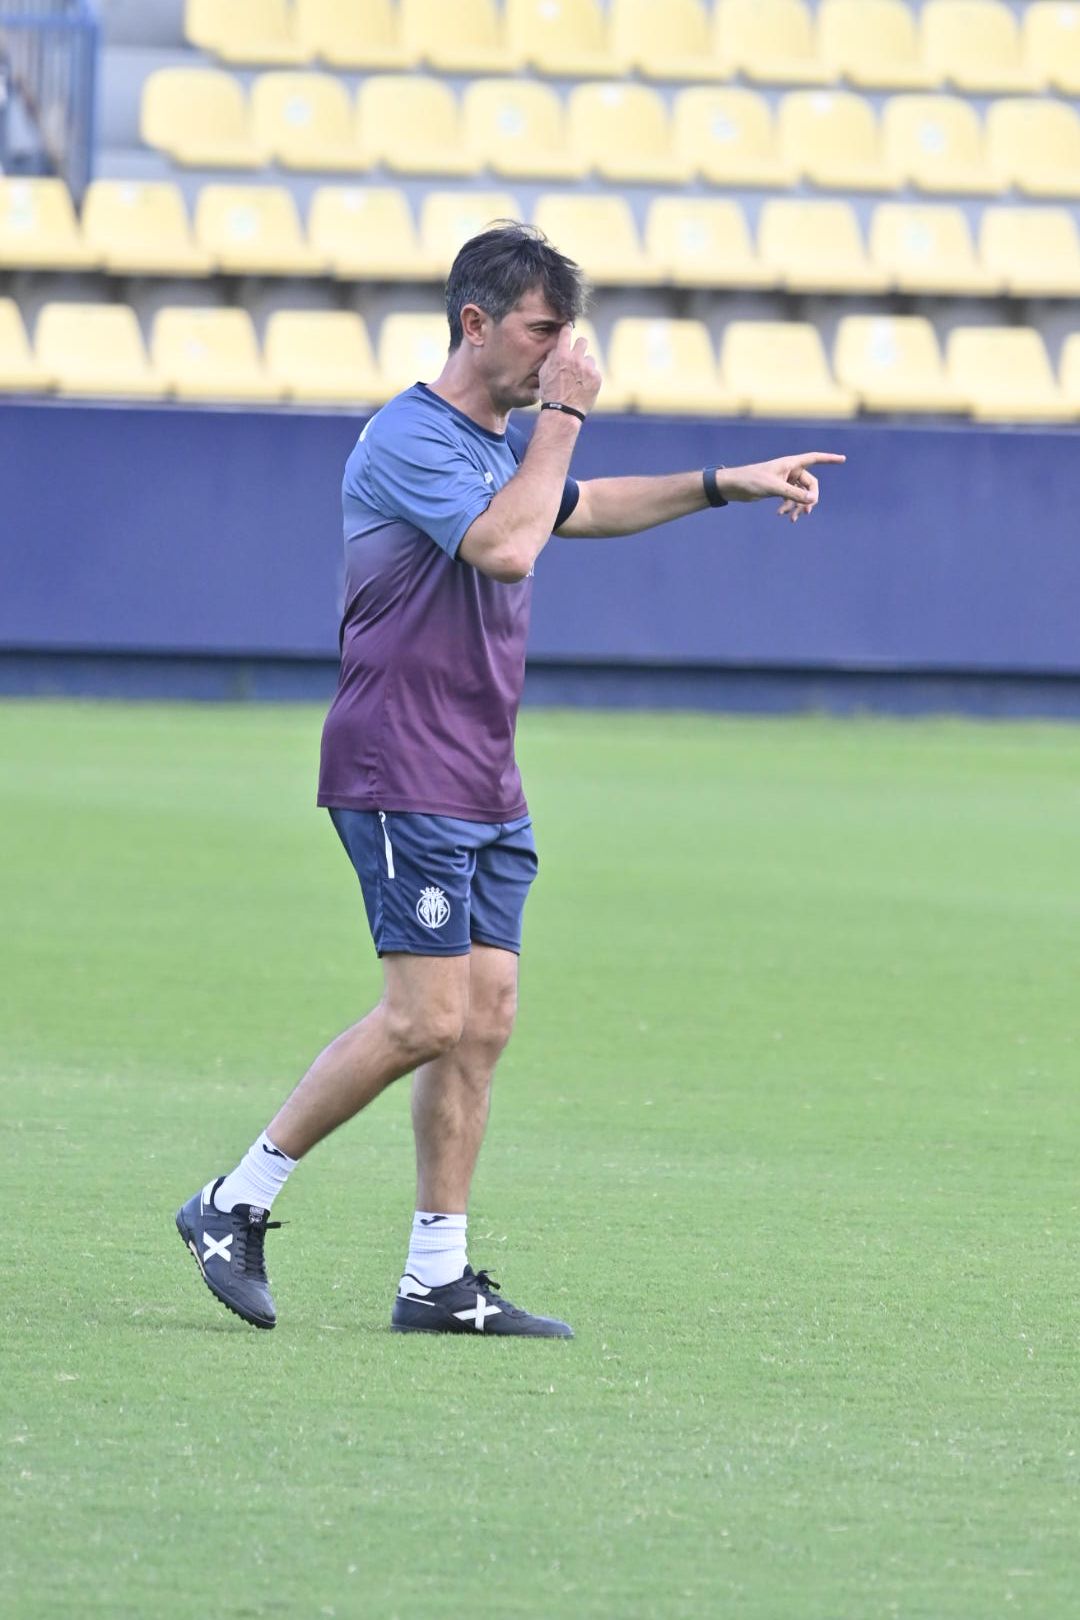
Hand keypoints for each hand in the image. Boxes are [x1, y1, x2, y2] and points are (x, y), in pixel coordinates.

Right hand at [538, 323, 601, 417]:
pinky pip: (595, 372)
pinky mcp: (597, 378)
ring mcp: (588, 368)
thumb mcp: (544, 373)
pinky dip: (590, 378)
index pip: (566, 333)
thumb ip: (551, 357)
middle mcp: (576, 359)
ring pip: (590, 359)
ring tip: (578, 379)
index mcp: (561, 355)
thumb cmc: (550, 393)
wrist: (563, 412)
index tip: (568, 326)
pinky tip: (583, 387)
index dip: (567, 328)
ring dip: (585, 365)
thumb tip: (556, 347)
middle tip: (576, 355)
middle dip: (579, 346)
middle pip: (583, 341)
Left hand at [717, 452, 846, 523]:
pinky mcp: (778, 490)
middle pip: (810, 484)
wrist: (733, 486)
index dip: (829, 459)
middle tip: (806, 512)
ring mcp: (784, 480)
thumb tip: (813, 500)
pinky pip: (791, 499)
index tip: (843, 459)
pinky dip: (788, 507)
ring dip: (798, 506)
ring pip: (800, 494)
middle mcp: (790, 470)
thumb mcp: (774, 488)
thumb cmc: (751, 480)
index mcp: (790, 463)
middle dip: (809, 498)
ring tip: (791, 518)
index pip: (814, 458)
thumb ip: (794, 494)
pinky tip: (781, 515)